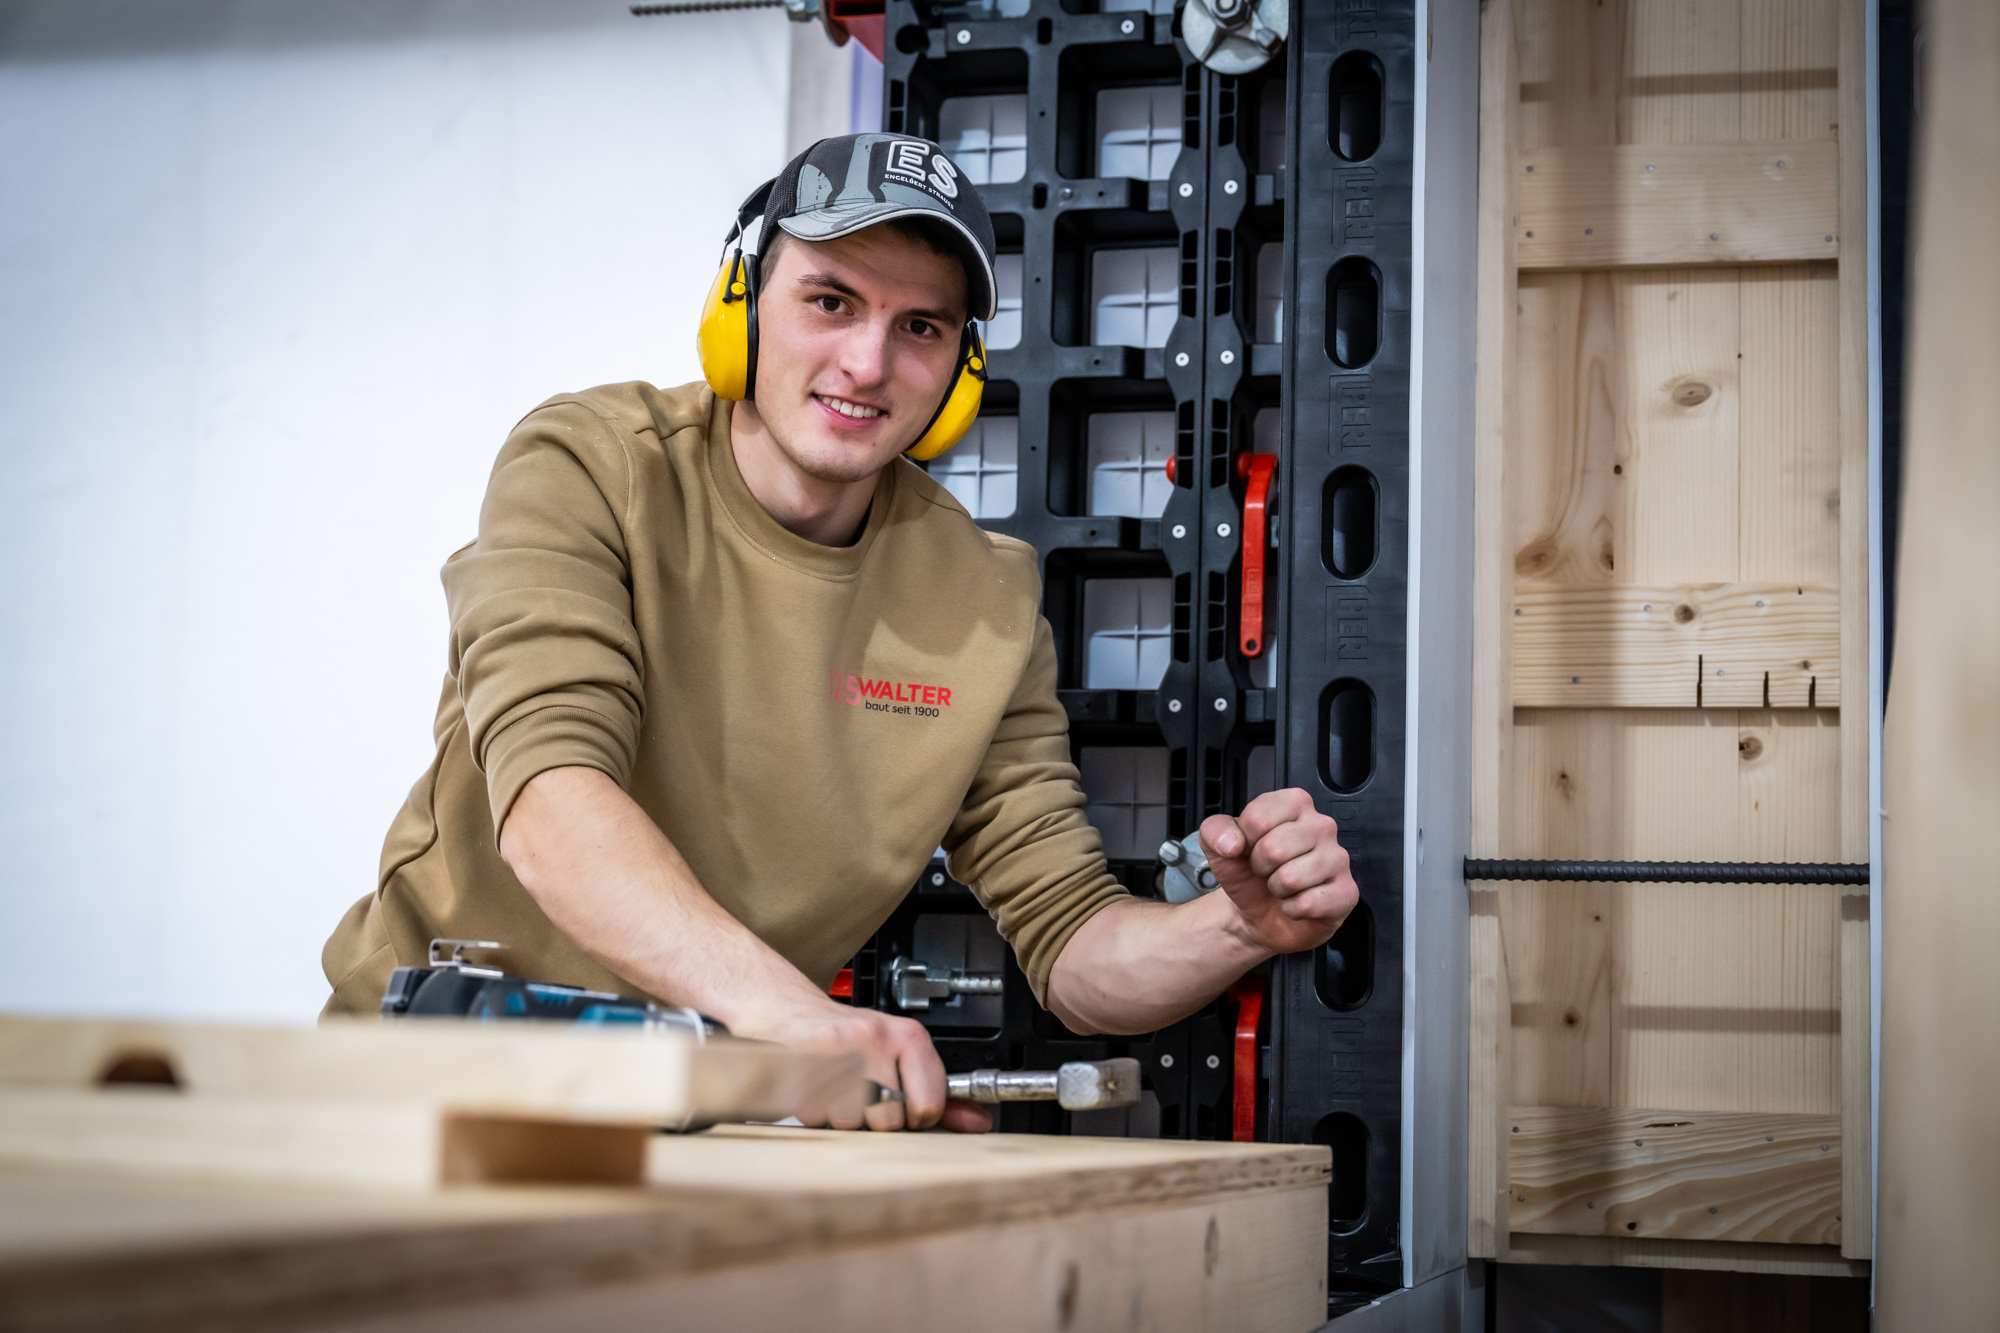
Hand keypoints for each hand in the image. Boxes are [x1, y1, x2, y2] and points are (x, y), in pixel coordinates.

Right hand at [729, 995, 992, 1132]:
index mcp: (908, 1036)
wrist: (786, 1012)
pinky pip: (816, 1117)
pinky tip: (812, 1089)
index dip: (914, 1117)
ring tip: (834, 1091)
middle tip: (860, 1096)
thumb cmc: (846, 1039)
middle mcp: (876, 1039)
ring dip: (840, 1119)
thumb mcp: (898, 1058)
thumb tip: (980, 1122)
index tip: (900, 1105)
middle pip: (890, 1121)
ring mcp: (838, 1051)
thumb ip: (938, 1094)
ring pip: (852, 1124)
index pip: (929, 1106)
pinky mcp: (801, 1064)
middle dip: (873, 1121)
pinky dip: (811, 1113)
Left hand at [1199, 788, 1358, 954]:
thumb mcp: (1221, 847)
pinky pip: (1309, 903)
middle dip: (1260, 868)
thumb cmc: (1248, 873)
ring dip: (1277, 889)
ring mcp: (1338, 858)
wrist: (1260, 911)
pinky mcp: (1347, 892)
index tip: (1250, 848)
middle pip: (1274, 848)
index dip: (1244, 841)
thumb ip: (1215, 832)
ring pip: (1292, 877)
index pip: (1258, 818)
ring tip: (1282, 886)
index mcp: (1294, 803)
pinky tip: (1298, 902)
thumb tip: (1232, 842)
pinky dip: (1293, 909)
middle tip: (1267, 871)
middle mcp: (1322, 825)